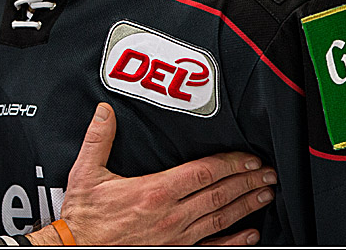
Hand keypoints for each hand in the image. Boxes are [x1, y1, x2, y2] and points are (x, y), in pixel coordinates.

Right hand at [27, 103, 275, 244]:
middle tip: (269, 173)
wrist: (76, 249)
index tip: (248, 157)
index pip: (203, 173)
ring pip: (220, 219)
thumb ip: (98, 139)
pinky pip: (210, 247)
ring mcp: (175, 238)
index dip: (230, 164)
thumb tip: (104, 111)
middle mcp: (170, 216)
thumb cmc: (83, 217)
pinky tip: (250, 234)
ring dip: (246, 205)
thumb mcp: (85, 172)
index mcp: (154, 192)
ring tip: (266, 194)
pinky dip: (234, 241)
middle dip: (247, 182)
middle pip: (218, 194)